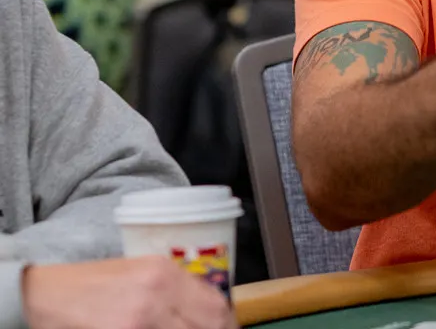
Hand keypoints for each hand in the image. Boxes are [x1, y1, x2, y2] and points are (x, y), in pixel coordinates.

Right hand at [22, 256, 235, 328]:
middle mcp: (157, 295)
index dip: (228, 324)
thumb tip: (211, 313)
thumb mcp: (143, 272)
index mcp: (166, 273)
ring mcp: (139, 321)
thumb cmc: (95, 283)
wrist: (47, 293)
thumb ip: (177, 290)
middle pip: (208, 326)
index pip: (218, 306)